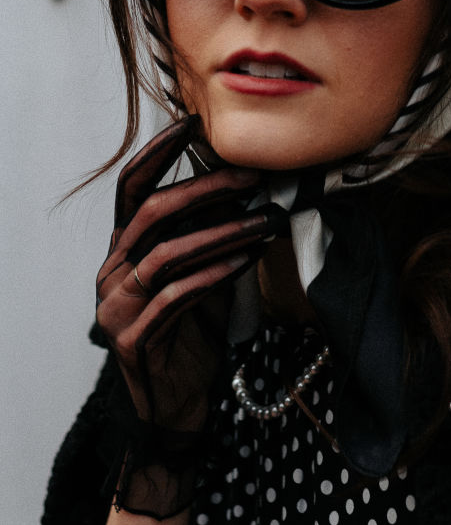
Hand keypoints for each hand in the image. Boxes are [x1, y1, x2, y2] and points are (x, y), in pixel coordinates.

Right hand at [96, 116, 277, 432]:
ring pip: (167, 253)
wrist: (178, 400)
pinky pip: (175, 296)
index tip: (191, 123)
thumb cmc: (192, 327)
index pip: (131, 188)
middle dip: (202, 188)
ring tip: (263, 221)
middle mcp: (113, 270)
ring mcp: (118, 305)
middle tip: (249, 176)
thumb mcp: (201, 270)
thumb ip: (210, 232)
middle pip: (151, 213)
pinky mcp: (134, 338)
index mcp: (125, 248)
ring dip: (220, 232)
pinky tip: (245, 261)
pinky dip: (213, 274)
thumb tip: (248, 184)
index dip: (158, 153)